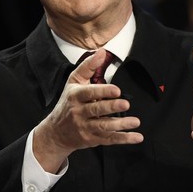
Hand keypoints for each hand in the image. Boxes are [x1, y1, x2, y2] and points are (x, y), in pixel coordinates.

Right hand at [34, 48, 142, 172]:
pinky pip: (109, 139)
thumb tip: (101, 52)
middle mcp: (79, 112)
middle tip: (126, 104)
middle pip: (97, 110)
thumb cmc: (68, 103)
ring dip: (121, 125)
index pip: (89, 93)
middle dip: (112, 107)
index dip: (103, 91)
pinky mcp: (92, 139)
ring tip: (135, 121)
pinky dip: (123, 139)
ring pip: (104, 126)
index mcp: (75, 96)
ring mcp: (85, 127)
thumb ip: (88, 66)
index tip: (116, 90)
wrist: (56, 131)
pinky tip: (136, 137)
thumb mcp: (73, 82)